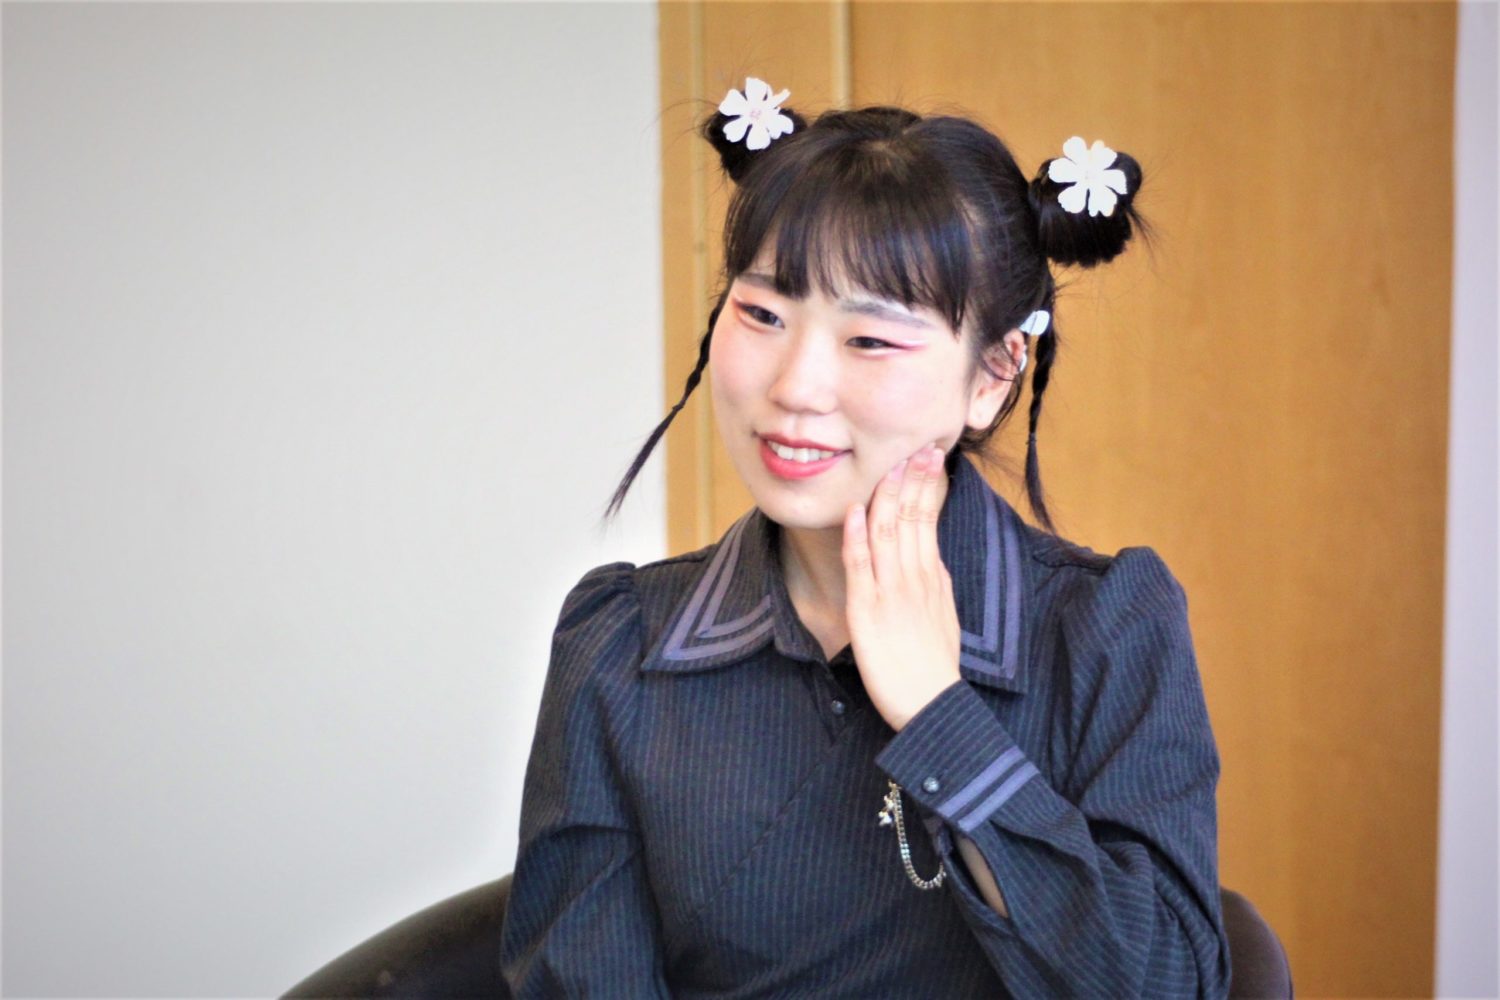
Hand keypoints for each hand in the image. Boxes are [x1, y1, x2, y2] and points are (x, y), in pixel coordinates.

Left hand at [841, 443, 961, 731]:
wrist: (934, 707)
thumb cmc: (934, 668)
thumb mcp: (944, 616)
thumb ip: (934, 584)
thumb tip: (930, 556)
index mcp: (933, 577)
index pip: (928, 519)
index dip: (926, 486)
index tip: (927, 457)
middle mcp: (915, 578)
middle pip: (911, 517)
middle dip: (912, 478)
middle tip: (916, 445)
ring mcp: (892, 592)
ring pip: (888, 532)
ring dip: (886, 495)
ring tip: (888, 463)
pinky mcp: (868, 611)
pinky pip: (862, 565)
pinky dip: (857, 535)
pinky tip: (856, 510)